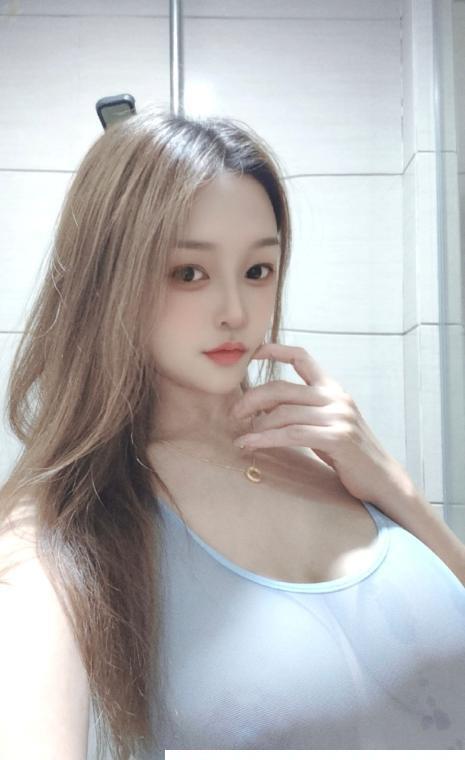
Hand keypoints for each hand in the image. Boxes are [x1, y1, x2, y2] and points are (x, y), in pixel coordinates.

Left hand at [232, 342, 406, 504]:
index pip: (302, 358)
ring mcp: (338, 417)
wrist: (383, 479)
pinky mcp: (337, 438)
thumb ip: (303, 411)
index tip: (253, 352)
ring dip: (257, 425)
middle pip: (282, 389)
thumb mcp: (326, 424)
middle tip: (235, 414)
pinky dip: (266, 439)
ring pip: (284, 413)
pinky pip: (292, 435)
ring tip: (241, 437)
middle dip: (253, 399)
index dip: (276, 350)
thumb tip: (264, 407)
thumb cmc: (349, 454)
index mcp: (332, 390)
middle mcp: (336, 398)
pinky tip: (250, 444)